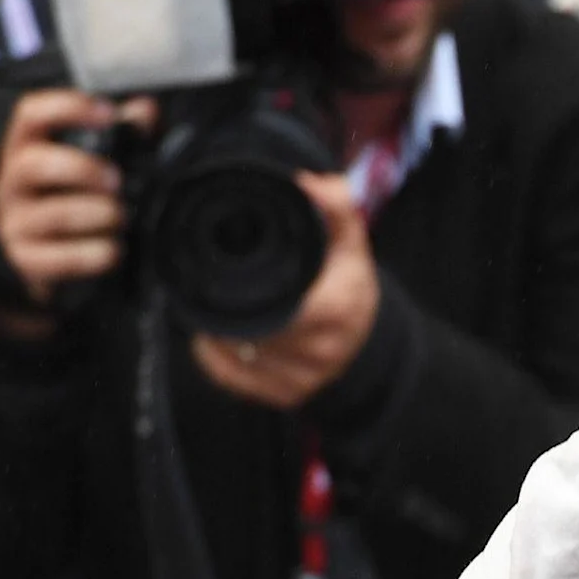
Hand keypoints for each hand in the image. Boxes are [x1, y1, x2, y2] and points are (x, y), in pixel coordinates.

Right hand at [0, 87, 153, 325]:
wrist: (41, 254)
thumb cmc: (68, 196)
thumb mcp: (89, 160)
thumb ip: (120, 134)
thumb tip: (145, 109)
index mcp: (27, 148)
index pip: (31, 114)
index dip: (67, 107)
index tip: (108, 112)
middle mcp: (13, 182)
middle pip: (33, 164)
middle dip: (81, 169)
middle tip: (116, 179)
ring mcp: (16, 222)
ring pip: (51, 214)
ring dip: (95, 214)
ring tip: (120, 216)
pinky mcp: (27, 259)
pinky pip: (57, 259)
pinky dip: (92, 255)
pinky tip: (113, 250)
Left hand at [194, 174, 378, 408]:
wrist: (366, 338)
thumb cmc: (349, 285)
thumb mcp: (350, 242)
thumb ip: (337, 206)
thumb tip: (309, 183)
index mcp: (337, 308)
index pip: (284, 305)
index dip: (251, 290)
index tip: (230, 272)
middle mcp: (322, 349)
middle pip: (255, 328)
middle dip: (230, 307)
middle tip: (213, 284)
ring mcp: (304, 377)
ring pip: (239, 354)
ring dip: (218, 330)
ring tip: (215, 306)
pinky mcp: (287, 396)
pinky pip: (233, 379)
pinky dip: (213, 358)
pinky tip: (212, 338)